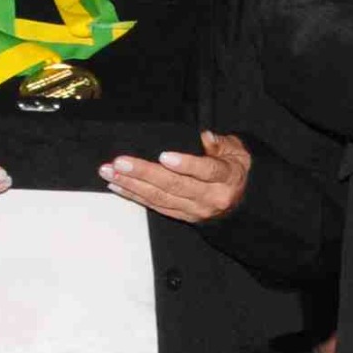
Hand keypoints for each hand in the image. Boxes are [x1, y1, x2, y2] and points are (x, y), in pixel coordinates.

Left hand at [104, 131, 252, 223]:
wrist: (242, 204)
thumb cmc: (236, 171)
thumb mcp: (238, 152)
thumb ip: (222, 143)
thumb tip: (205, 136)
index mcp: (226, 178)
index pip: (207, 171)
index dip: (186, 164)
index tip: (164, 156)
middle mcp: (209, 197)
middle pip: (175, 186)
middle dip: (144, 173)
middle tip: (120, 162)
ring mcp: (194, 209)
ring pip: (160, 198)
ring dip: (131, 184)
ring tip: (110, 172)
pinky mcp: (182, 216)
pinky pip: (155, 206)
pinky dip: (134, 196)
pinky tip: (117, 186)